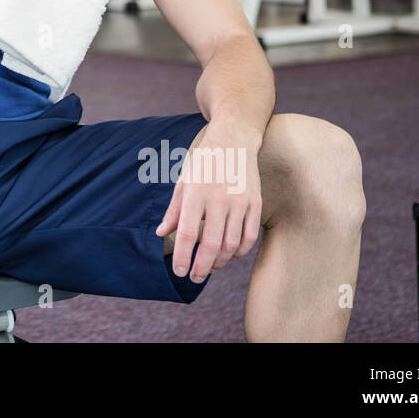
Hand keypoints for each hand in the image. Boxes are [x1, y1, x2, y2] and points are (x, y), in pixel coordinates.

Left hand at [155, 121, 262, 282]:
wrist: (234, 139)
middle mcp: (219, 199)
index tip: (179, 271)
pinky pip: (249, 237)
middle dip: (201, 267)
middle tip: (194, 278)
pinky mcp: (256, 204)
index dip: (183, 256)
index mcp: (196, 193)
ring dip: (220, 261)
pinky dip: (240, 251)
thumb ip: (173, 210)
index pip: (188, 233)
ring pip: (232, 245)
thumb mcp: (184, 181)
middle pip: (212, 245)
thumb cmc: (203, 161)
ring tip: (209, 266)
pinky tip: (230, 255)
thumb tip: (162, 234)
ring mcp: (240, 202)